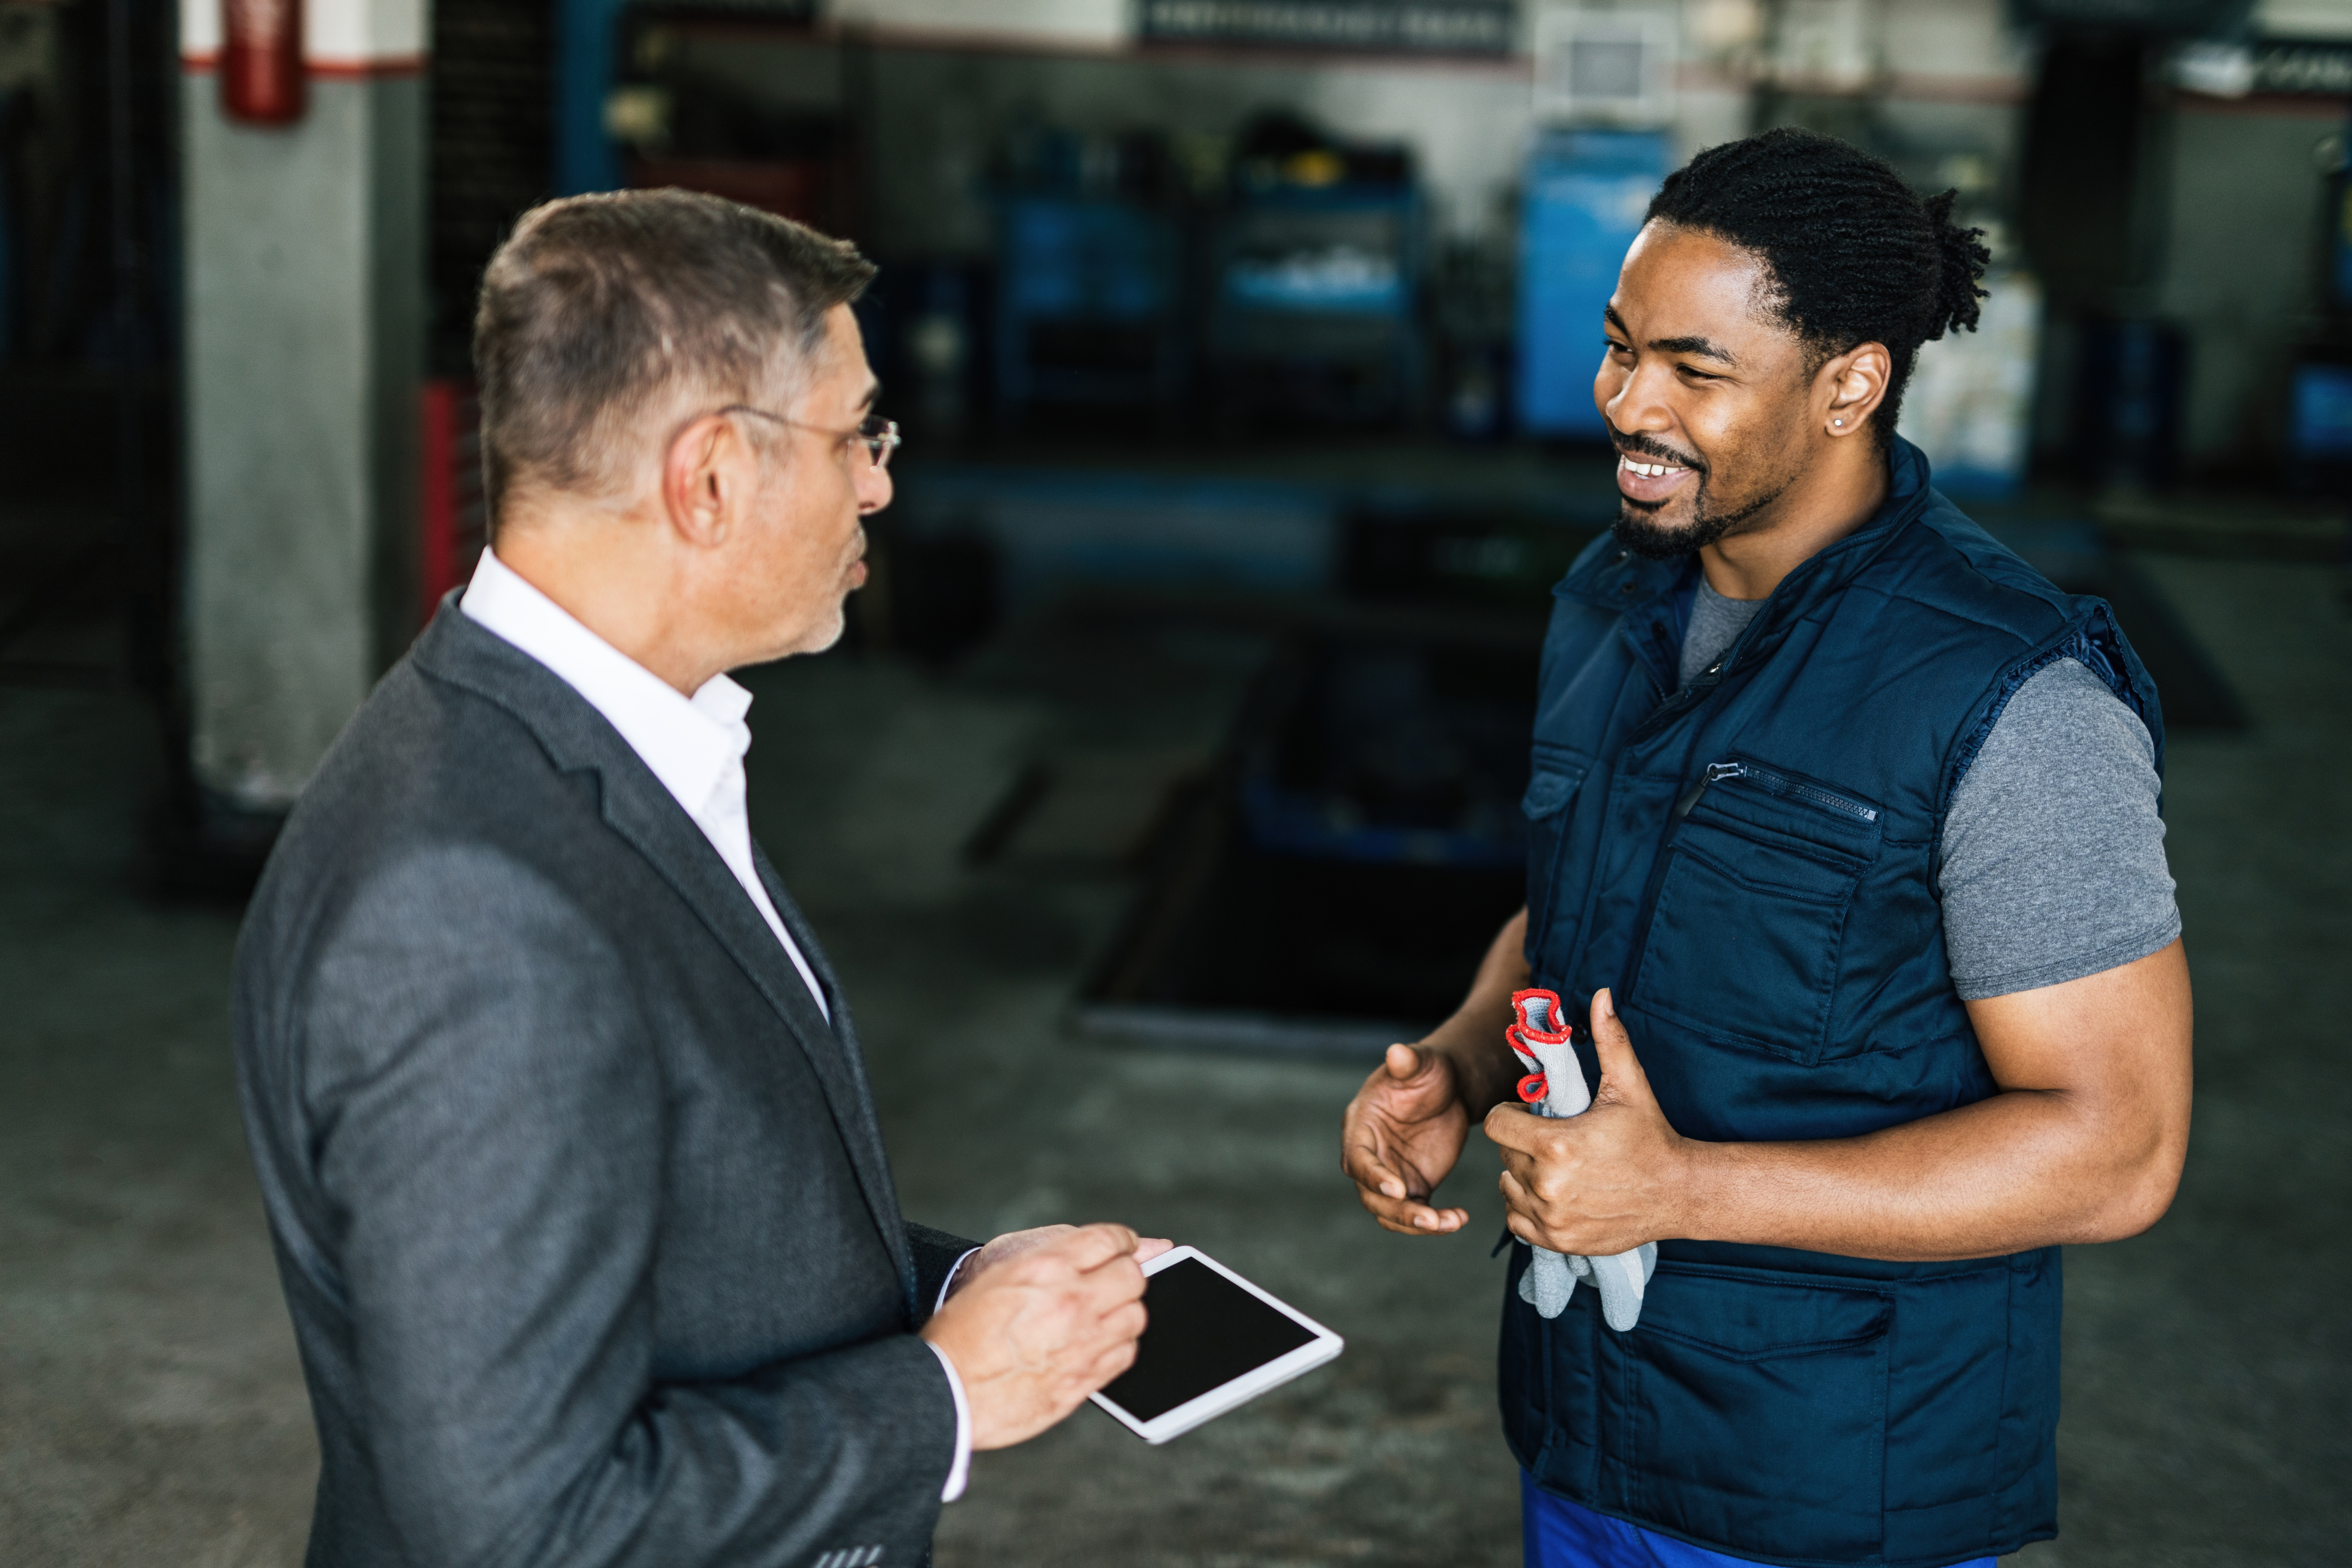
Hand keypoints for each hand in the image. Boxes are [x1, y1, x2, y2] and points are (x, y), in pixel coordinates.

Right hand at [920, 1222, 1152, 1449]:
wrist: (944, 1390)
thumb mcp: (1001, 1273)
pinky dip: (1118, 1347)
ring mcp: (1081, 1342)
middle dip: (1125, 1275)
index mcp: (1046, 1267)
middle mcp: (1070, 1301)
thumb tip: (1117, 1243)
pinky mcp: (1083, 1379)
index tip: (1121, 1246)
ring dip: (1123, 1311)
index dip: (1120, 1240)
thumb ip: (1058, 1252)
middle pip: (1132, 1277)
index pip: (1110, 1238)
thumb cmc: (963, 1332)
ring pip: (1136, 1316)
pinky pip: (1126, 1355)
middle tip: (1110, 1282)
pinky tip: (1097, 1344)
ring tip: (1102, 1316)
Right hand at [1343, 1042, 1472, 1234]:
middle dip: (1397, 1211)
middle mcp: (1370, 1155)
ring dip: (1416, 1224)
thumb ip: (1408, 1061)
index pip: (1357, 1158)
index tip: (1397, 1189)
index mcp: (1361, 1126)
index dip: (1373, 1176)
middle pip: (1370, 1195)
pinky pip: (1417, 1214)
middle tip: (1429, 1219)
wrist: (1449, 1089)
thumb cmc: (1428, 1072)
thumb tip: (1397, 1052)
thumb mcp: (1422, 1062)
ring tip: (1451, 1223)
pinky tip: (1459, 1219)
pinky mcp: (1413, 1187)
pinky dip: (1435, 1222)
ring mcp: (1390, 1175)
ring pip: (1391, 1213)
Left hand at [1485, 989, 1691, 1256]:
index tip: (1532, 1113)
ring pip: (1508, 1187)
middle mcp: (1548, 1184)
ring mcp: (1551, 1217)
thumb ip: (1608, 1039)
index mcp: (1555, 1145)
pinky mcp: (1558, 1240)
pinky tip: (1555, 1193)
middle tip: (1552, 1139)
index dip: (1510, 1113)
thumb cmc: (1650, 1136)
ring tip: (1555, 1166)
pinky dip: (1528, 1208)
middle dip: (1521, 1142)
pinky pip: (1516, 1221)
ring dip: (1522, 1175)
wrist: (1679, 1192)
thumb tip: (1599, 995)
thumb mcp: (1629, 1086)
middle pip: (1503, 1154)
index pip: (1495, 1123)